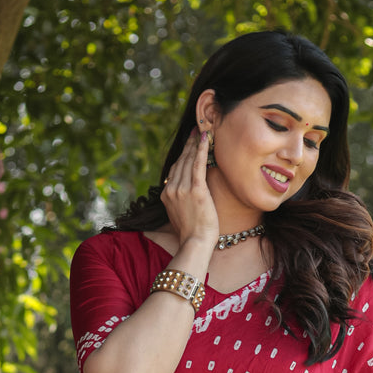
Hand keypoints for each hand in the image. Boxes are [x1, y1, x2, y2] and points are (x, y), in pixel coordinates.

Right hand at [160, 128, 218, 254]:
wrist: (195, 243)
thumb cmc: (191, 234)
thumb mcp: (179, 215)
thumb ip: (179, 202)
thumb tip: (185, 195)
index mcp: (167, 195)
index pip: (174, 170)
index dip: (182, 156)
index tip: (188, 145)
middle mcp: (172, 189)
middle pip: (180, 161)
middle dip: (188, 144)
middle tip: (195, 130)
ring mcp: (182, 189)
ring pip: (188, 160)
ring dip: (194, 144)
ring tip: (201, 131)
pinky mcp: (196, 190)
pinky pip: (197, 164)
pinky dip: (201, 150)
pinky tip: (205, 138)